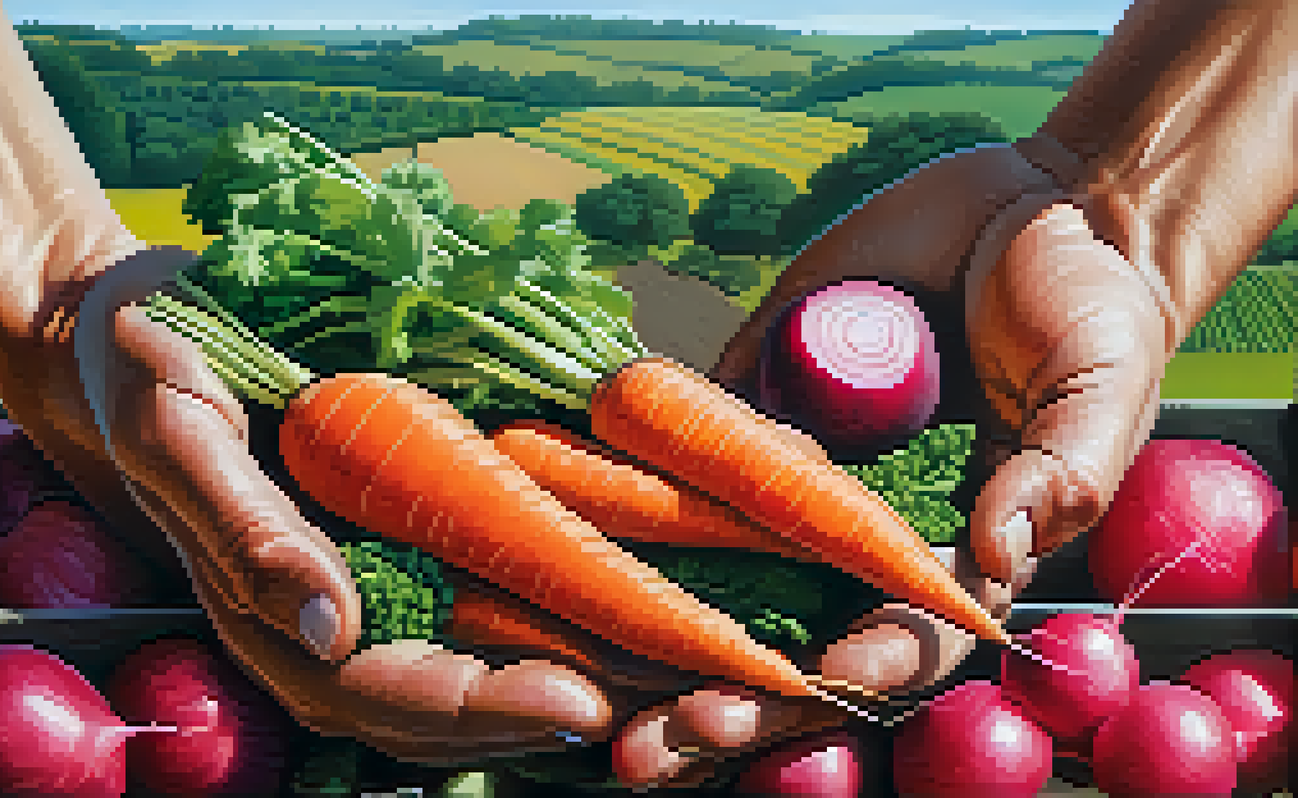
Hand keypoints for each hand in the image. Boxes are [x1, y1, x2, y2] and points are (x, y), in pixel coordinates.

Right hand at [55, 246, 621, 761]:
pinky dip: (547, 602)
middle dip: (549, 708)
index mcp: (265, 609)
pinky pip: (476, 589)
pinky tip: (620, 588)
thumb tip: (330, 626)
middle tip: (662, 696)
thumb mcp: (175, 431)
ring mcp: (363, 574)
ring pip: (471, 658)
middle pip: (444, 700)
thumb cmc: (146, 368)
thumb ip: (243, 532)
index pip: (379, 691)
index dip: (478, 707)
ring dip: (566, 668)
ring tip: (669, 668)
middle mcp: (324, 612)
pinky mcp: (392, 530)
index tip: (578, 700)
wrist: (135, 323)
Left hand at [612, 137, 1162, 786]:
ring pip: (721, 558)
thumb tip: (997, 548)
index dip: (859, 673)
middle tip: (665, 742)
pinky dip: (648, 472)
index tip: (822, 681)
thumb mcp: (1099, 390)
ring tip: (592, 681)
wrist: (1032, 209)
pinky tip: (587, 505)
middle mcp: (858, 526)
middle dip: (732, 697)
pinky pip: (700, 438)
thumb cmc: (1088, 314)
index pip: (896, 640)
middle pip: (788, 633)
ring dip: (659, 623)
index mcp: (947, 553)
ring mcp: (803, 462)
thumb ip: (1062, 472)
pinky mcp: (760, 389)